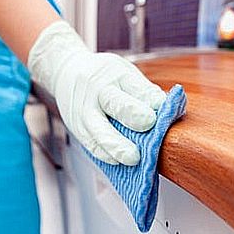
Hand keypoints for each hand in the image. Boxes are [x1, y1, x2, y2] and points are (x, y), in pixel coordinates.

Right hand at [28, 21, 165, 165]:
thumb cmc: (104, 76)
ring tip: (133, 158)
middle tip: (148, 124)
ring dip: (116, 145)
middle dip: (132, 114)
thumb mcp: (124, 73)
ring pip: (99, 130)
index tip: (163, 106)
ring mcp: (84, 111)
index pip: (135, 87)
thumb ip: (144, 92)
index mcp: (115, 75)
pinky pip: (90, 144)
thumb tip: (168, 111)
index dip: (150, 97)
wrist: (65, 72)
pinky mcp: (77, 129)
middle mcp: (98, 92)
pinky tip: (117, 161)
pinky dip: (105, 154)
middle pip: (115, 103)